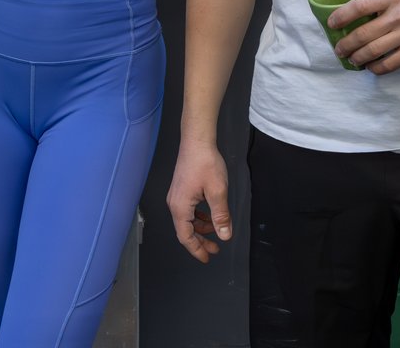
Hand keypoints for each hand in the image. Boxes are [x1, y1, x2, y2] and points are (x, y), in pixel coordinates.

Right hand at [166, 140, 231, 263]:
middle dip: (200, 241)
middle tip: (214, 250)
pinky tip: (210, 215)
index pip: (185, 237)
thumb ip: (221, 216)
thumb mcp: (218, 191)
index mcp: (180, 206)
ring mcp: (177, 195)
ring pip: (187, 220)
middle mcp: (175, 203)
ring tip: (216, 231)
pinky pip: (189, 210)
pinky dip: (199, 217)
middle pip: (185, 230)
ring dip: (201, 228)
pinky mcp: (181, 189)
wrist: (197, 141)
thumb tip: (225, 235)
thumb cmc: (205, 162)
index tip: (207, 258)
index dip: (196, 249)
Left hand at [332, 0, 399, 73]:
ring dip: (357, 58)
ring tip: (351, 60)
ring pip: (373, 51)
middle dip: (345, 44)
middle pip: (363, 33)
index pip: (359, 5)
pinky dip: (376, 68)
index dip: (341, 15)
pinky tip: (371, 67)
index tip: (331, 24)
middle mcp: (398, 15)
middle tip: (338, 49)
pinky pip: (390, 63)